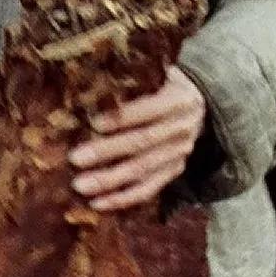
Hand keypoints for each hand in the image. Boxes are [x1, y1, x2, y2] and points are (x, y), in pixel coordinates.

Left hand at [71, 67, 206, 212]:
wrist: (199, 104)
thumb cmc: (165, 85)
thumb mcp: (159, 73)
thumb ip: (134, 78)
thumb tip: (89, 82)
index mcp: (177, 100)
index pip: (148, 110)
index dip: (122, 117)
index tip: (94, 123)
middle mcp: (181, 128)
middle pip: (142, 142)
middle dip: (108, 151)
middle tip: (76, 158)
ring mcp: (179, 153)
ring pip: (143, 170)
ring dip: (110, 180)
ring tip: (80, 186)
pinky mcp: (174, 171)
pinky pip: (149, 189)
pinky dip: (123, 198)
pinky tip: (98, 203)